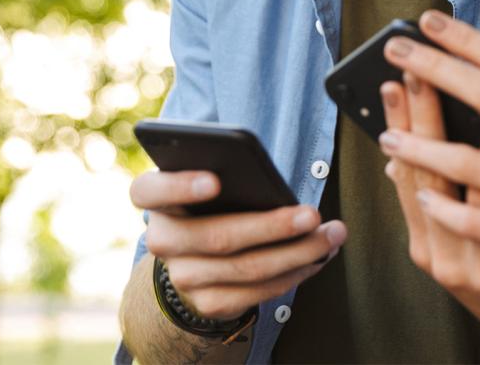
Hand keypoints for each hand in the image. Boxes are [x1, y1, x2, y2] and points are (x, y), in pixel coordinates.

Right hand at [128, 169, 345, 321]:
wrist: (194, 261)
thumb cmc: (212, 206)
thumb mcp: (207, 184)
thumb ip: (226, 176)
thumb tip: (274, 189)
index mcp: (155, 200)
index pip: (148, 191)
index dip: (179, 186)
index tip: (215, 181)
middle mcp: (162, 241)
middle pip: (217, 237)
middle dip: (272, 227)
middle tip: (312, 214)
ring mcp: (183, 277)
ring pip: (246, 268)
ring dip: (298, 253)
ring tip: (331, 235)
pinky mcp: (209, 304)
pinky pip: (258, 293)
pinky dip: (294, 274)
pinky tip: (318, 257)